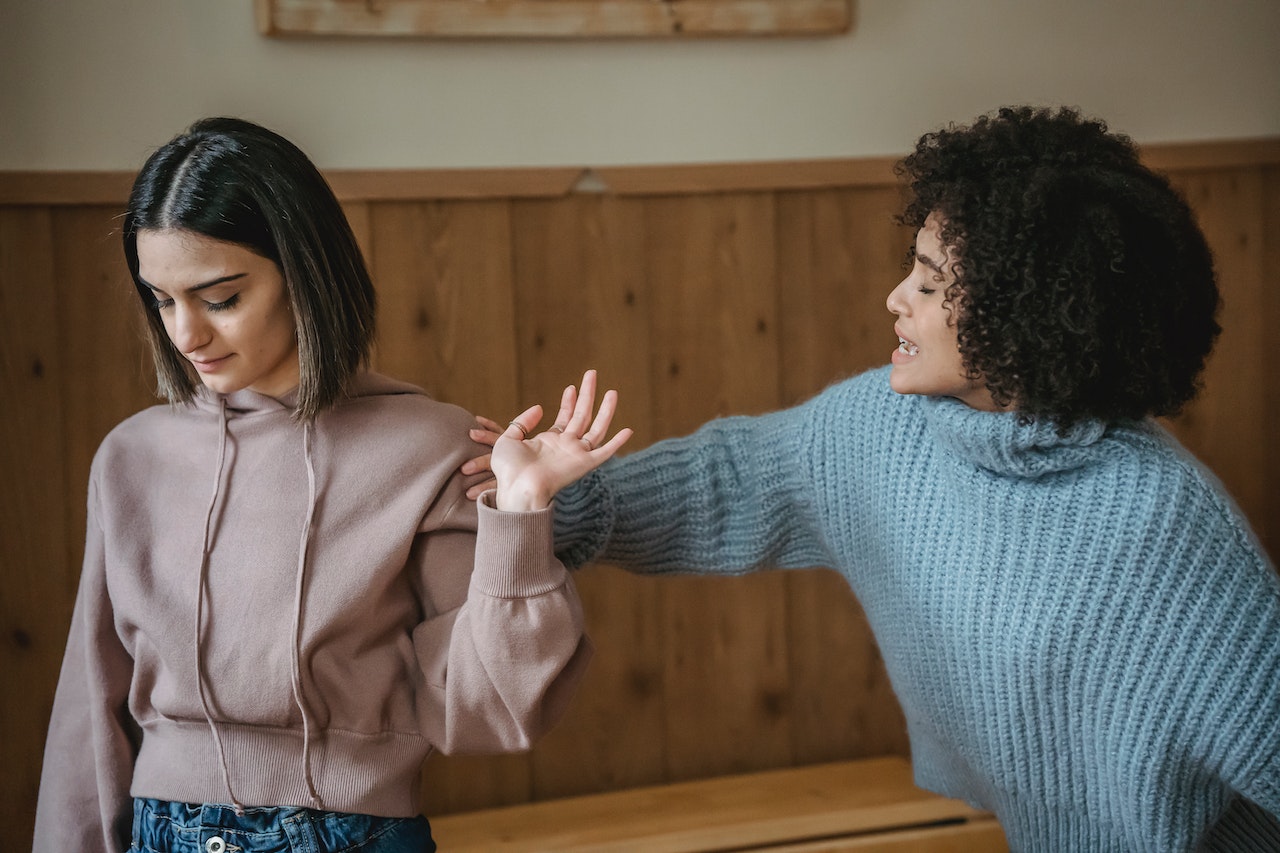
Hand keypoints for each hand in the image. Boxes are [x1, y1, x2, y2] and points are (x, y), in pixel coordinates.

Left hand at [471, 370, 631, 511]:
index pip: (564, 418)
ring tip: (612, 391)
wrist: (517, 488)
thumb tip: (540, 408)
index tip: (571, 387)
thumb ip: (522, 422)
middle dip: (587, 394)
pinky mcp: (584, 463)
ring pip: (596, 428)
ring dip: (605, 410)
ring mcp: (576, 454)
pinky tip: (628, 430)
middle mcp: (566, 446)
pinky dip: (617, 442)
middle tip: (592, 374)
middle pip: (582, 416)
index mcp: (549, 442)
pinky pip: (605, 452)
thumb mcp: (509, 439)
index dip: (569, 402)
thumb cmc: (509, 470)